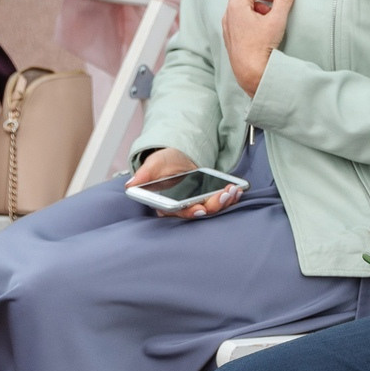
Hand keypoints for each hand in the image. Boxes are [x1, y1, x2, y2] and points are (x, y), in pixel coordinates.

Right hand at [127, 146, 244, 219]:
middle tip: (224, 195)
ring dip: (224, 201)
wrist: (176, 158)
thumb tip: (131, 185)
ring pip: (212, 208)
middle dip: (213, 205)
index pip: (177, 212)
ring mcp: (197, 203)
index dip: (189, 212)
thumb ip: (144, 175)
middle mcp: (182, 207)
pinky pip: (220, 201)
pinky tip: (238, 189)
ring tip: (232, 190)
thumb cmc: (162, 163)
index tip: (200, 209)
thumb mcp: (153, 165)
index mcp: (166, 204)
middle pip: (199, 212)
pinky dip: (230, 197)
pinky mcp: (208, 198)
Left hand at [222, 0, 294, 95]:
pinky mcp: (230, 34)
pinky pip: (238, 16)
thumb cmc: (260, 46)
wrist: (250, 71)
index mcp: (237, 4)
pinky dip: (250, 13)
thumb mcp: (277, 20)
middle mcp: (229, 12)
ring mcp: (228, 24)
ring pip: (241, 4)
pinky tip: (262, 24)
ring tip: (270, 12)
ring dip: (256, 3)